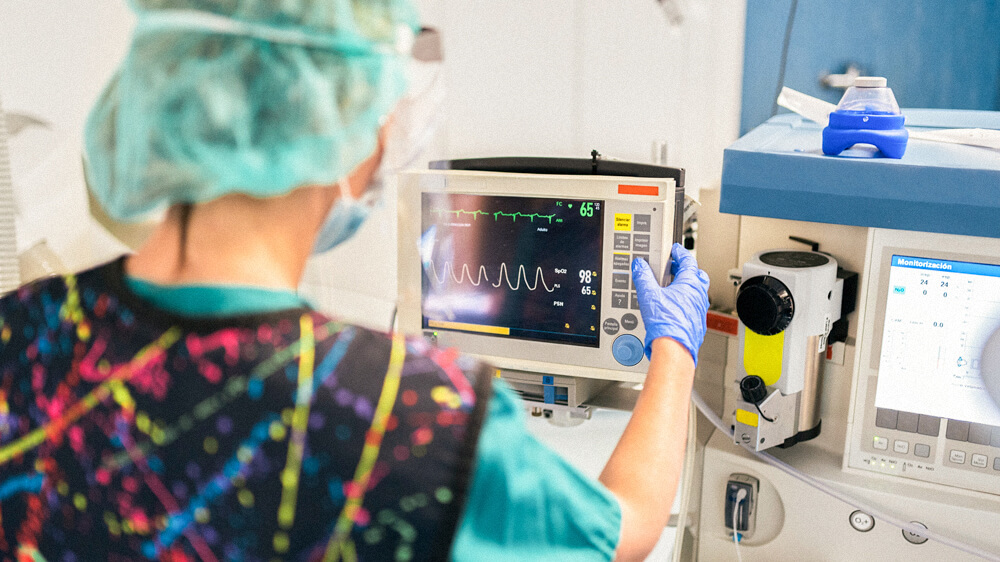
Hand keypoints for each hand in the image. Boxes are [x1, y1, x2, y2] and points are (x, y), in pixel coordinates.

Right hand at [632, 243, 709, 363]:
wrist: (674, 349)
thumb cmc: (667, 323)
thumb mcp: (649, 295)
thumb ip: (643, 277)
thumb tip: (640, 266)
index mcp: (691, 284)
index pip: (689, 261)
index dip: (681, 253)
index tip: (676, 250)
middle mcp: (699, 296)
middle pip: (697, 276)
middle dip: (686, 270)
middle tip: (675, 268)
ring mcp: (700, 311)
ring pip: (697, 293)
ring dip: (686, 287)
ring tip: (672, 288)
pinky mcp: (697, 324)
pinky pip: (694, 308)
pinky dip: (686, 303)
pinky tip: (674, 308)